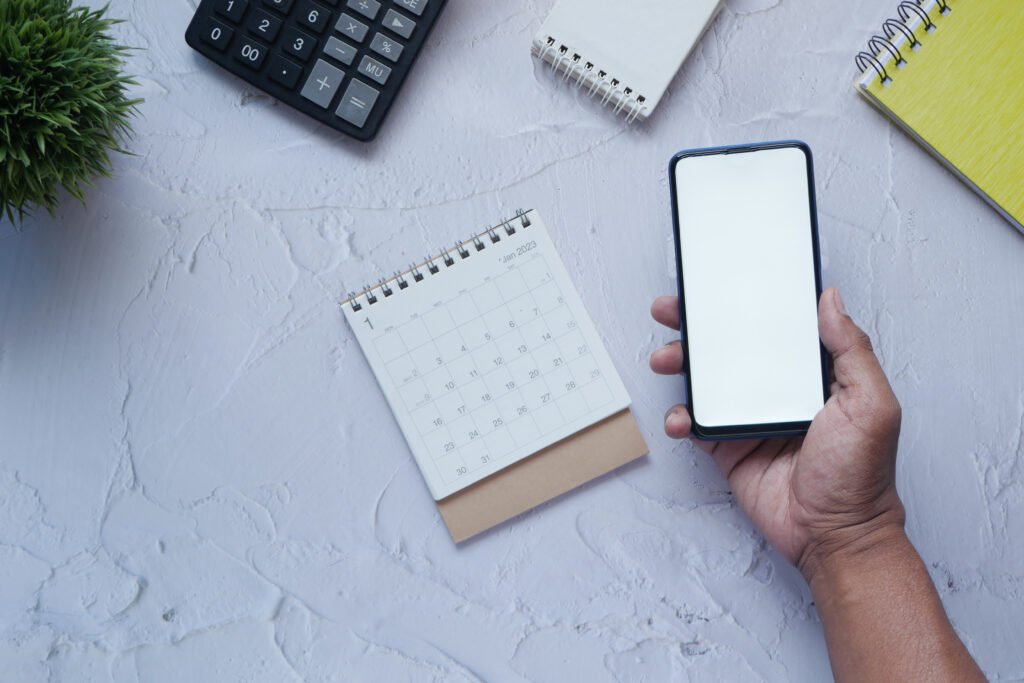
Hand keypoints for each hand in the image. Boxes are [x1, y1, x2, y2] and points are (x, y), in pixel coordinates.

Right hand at [650, 288, 905, 578]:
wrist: (834, 535)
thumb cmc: (862, 475)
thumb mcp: (871, 404)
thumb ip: (852, 350)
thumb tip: (830, 300)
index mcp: (811, 374)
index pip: (774, 329)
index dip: (745, 305)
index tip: (720, 285)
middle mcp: (777, 391)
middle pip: (730, 349)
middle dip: (696, 327)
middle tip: (672, 311)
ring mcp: (749, 419)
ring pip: (706, 382)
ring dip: (680, 366)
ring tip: (666, 360)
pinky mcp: (728, 448)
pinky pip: (696, 425)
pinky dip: (681, 419)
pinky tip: (682, 419)